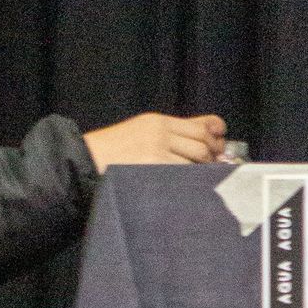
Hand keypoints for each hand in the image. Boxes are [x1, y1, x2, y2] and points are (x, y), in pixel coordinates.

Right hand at [85, 110, 227, 170]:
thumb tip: (209, 134)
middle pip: (202, 142)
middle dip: (213, 155)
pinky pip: (183, 173)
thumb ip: (172, 133)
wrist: (85, 161)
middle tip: (214, 166)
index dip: (216, 135)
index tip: (221, 143)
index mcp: (157, 121)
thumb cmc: (113, 151)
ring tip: (200, 179)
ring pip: (196, 159)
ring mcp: (157, 150)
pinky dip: (191, 180)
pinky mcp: (152, 167)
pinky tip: (189, 186)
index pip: (200, 125)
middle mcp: (159, 132)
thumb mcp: (142, 132)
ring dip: (203, 170)